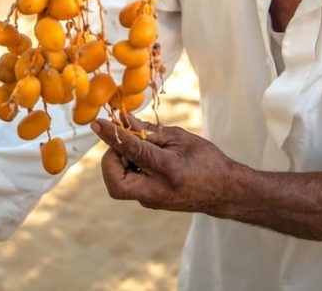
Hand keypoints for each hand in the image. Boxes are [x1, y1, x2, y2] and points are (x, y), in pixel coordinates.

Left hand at [90, 114, 239, 215]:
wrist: (225, 192)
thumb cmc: (207, 161)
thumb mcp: (181, 138)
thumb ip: (150, 131)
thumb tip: (123, 119)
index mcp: (168, 170)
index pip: (132, 150)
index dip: (112, 135)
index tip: (97, 123)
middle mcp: (156, 191)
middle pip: (115, 181)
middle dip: (112, 158)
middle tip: (124, 141)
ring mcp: (151, 201)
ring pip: (120, 183)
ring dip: (122, 161)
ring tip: (141, 148)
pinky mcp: (149, 201)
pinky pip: (129, 183)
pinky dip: (130, 167)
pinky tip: (146, 157)